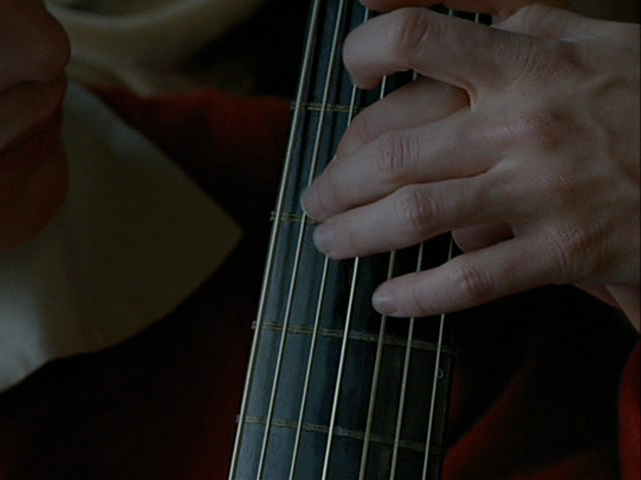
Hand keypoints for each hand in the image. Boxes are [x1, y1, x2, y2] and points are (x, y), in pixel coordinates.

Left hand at [301, 4, 639, 327]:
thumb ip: (483, 1)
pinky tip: (388, 298)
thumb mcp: (571, 27)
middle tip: (314, 199)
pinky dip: (418, 295)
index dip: (361, 54)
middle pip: (393, 151)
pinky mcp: (566, 251)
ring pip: (416, 215)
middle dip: (335, 183)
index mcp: (525, 62)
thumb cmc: (635, 89)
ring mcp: (543, 191)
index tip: (351, 78)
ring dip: (355, 234)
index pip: (413, 39)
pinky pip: (473, 280)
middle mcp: (524, 124)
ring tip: (328, 241)